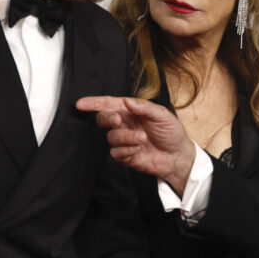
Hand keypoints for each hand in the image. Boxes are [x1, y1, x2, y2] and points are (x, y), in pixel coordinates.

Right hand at [75, 96, 195, 193]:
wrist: (178, 156)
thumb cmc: (171, 132)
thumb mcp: (162, 115)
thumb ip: (144, 107)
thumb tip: (127, 101)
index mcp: (131, 111)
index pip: (109, 104)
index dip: (94, 103)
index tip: (81, 104)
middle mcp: (125, 124)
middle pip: (104, 119)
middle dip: (107, 118)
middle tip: (117, 119)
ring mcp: (124, 141)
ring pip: (111, 137)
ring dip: (125, 137)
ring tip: (142, 138)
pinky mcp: (125, 156)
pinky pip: (116, 153)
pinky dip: (127, 151)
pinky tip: (138, 150)